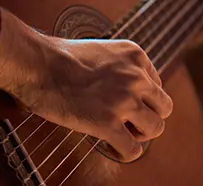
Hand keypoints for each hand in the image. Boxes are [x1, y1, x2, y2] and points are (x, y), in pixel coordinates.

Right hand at [0, 9, 172, 161]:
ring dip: (140, 135)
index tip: (127, 104)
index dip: (142, 97)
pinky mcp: (108, 123)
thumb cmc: (59, 56)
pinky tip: (110, 145)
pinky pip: (132, 149)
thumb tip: (121, 86)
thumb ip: (118, 66)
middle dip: (148, 116)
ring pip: (156, 128)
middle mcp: (136, 76)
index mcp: (135, 56)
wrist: (39, 64)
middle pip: (164, 107)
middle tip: (129, 121)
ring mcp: (124, 100)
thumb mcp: (101, 50)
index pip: (156, 84)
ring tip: (121, 133)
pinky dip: (125, 152)